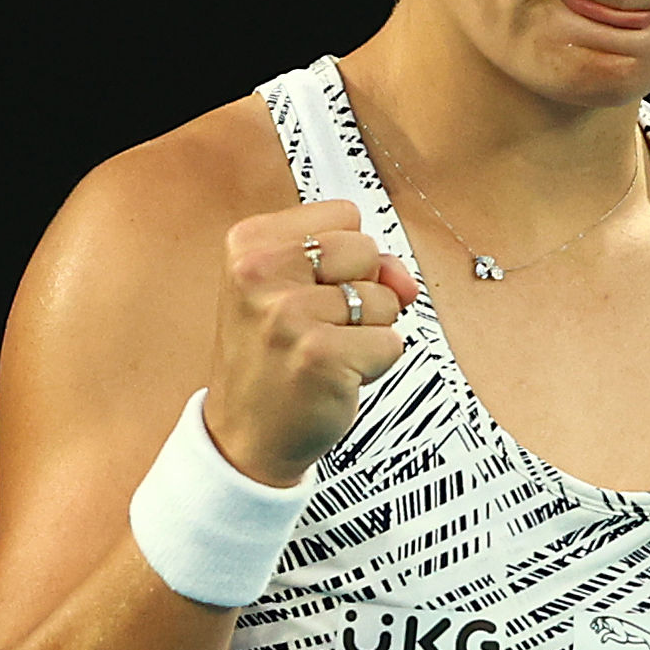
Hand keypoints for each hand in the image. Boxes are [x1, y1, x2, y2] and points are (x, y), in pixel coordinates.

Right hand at [204, 201, 424, 485]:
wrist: (245, 435)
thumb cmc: (270, 360)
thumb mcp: (292, 292)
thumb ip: (354, 265)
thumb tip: (403, 278)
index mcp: (249, 244)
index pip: (344, 214)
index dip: (347, 257)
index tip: (313, 288)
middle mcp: (262, 272)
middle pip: (368, 249)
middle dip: (362, 290)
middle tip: (321, 326)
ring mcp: (290, 314)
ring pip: (385, 300)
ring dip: (368, 332)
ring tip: (326, 352)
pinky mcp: (321, 355)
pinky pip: (391, 342)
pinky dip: (375, 364)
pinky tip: (335, 376)